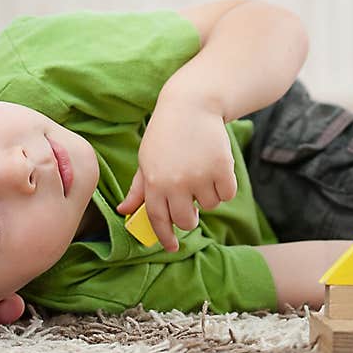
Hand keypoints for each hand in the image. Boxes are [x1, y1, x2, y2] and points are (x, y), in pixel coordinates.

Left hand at [116, 95, 236, 251]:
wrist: (192, 105)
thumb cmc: (165, 134)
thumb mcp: (146, 159)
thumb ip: (139, 189)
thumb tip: (125, 212)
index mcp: (154, 182)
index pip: (158, 220)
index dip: (165, 237)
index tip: (172, 247)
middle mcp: (177, 183)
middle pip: (187, 221)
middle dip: (190, 218)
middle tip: (191, 206)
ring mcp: (200, 176)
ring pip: (210, 206)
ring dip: (208, 195)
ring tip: (201, 172)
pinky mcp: (222, 168)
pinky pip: (227, 194)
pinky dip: (224, 186)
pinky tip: (216, 168)